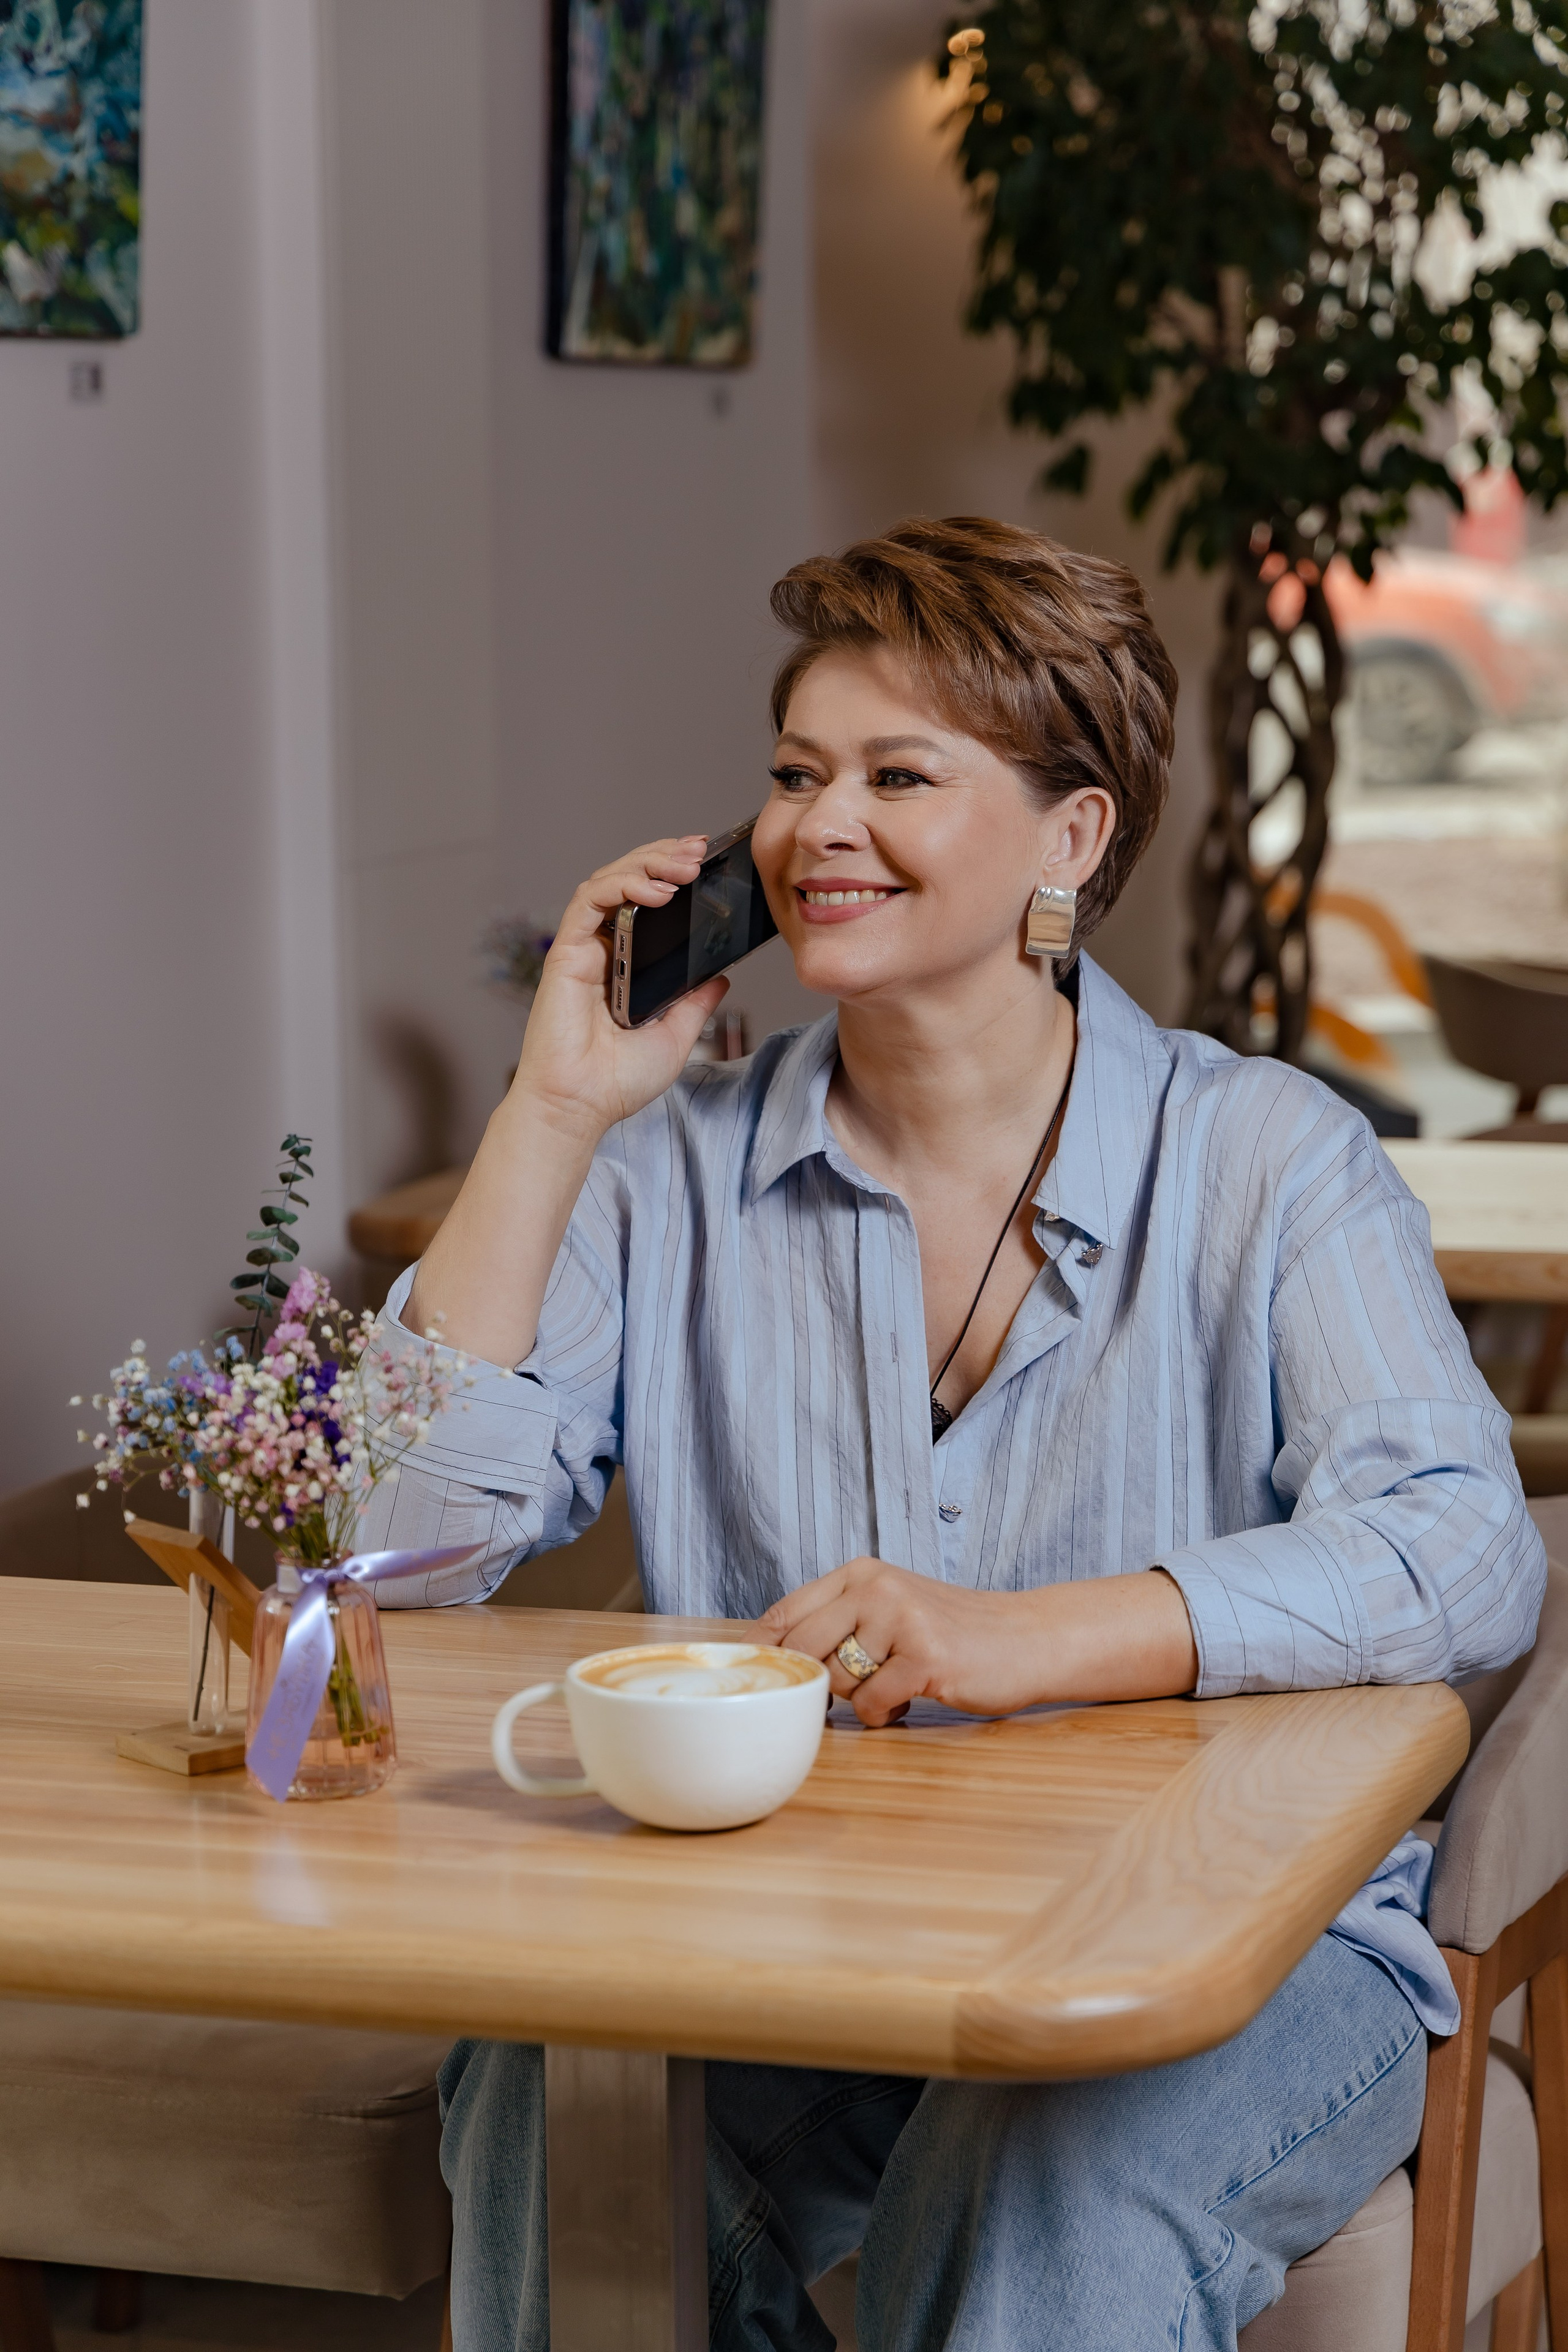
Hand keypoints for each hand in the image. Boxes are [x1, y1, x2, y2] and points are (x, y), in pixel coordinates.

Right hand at [510, 836, 729, 1148]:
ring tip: (685, 865)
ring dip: (647, 865)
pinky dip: (621, 887)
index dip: (672, 874)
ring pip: (608, 882)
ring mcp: (583, 949)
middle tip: (700, 852)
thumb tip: (722, 976)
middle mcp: (603, 950)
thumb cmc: (617, 1081)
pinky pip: (589, 903)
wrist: (581, 1107)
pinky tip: (655, 891)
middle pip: (629, 883)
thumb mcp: (676, 1036)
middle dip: (664, 858)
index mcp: (626, 964)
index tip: (706, 863)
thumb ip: (696, 1002)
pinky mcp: (565, 953)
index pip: (647, 902)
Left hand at [758, 1558, 1200, 1727]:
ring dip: (860, 1699)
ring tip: (895, 1685)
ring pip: (836, 1681)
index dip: (763, 1653)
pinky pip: (872, 1704)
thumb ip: (837, 1622)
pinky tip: (912, 1699)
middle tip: (849, 1690)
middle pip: (801, 1651)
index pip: (783, 1614)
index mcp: (860, 1573)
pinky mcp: (925, 1657)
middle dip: (816, 1684)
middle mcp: (875, 1588)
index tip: (762, 1680)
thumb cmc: (953, 1632)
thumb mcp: (889, 1608)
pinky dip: (886, 1714)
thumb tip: (768, 1655)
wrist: (1028, 1638)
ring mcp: (901, 1619)